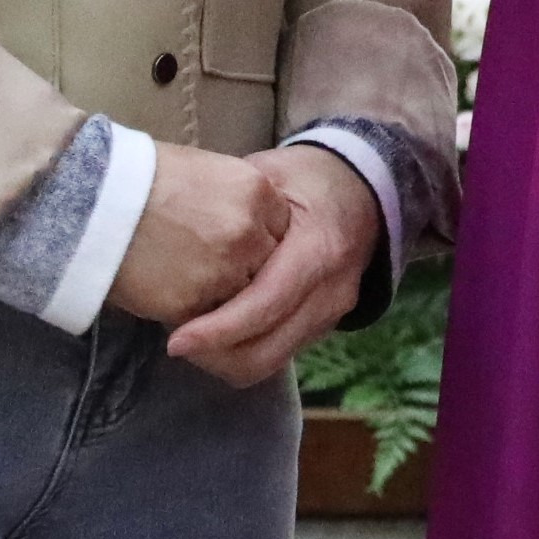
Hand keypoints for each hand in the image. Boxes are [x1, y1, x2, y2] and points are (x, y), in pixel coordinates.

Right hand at [105, 142, 288, 327]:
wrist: (93, 200)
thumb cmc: (143, 177)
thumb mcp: (206, 171)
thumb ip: (238, 200)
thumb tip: (249, 225)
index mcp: (258, 191)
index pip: (280, 229)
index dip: (258, 238)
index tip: (235, 241)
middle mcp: (250, 232)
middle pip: (266, 265)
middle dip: (245, 269)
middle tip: (210, 262)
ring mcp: (225, 271)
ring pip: (242, 297)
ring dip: (222, 294)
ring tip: (188, 277)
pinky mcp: (195, 305)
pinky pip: (210, 319)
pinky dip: (197, 314)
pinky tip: (171, 291)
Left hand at [167, 144, 382, 385]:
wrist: (363, 189)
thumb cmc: (307, 177)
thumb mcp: (269, 175)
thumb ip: (233, 206)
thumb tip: (181, 234)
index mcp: (319, 249)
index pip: (265, 305)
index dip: (219, 329)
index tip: (175, 340)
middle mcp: (331, 292)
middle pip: (266, 351)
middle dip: (215, 357)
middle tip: (175, 341)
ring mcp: (331, 314)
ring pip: (269, 363)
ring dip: (225, 360)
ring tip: (191, 338)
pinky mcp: (323, 327)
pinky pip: (277, 355)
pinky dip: (243, 353)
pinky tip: (219, 330)